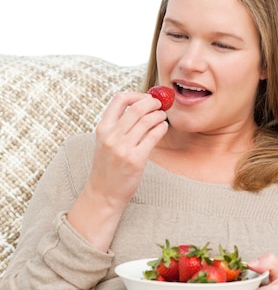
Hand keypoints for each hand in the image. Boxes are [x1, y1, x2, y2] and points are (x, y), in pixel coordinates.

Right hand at [67, 92, 168, 250]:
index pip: (119, 99)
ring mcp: (123, 148)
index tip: (145, 98)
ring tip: (162, 117)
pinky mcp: (135, 159)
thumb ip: (117, 125)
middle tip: (160, 105)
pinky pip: (153, 136)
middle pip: (137, 108)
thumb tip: (140, 106)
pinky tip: (162, 128)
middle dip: (153, 103)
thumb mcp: (105, 142)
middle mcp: (111, 136)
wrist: (103, 194)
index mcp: (102, 128)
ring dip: (159, 115)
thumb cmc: (107, 167)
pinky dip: (161, 128)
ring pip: (147, 120)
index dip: (136, 95)